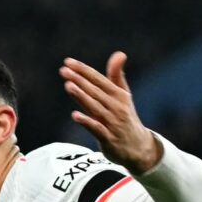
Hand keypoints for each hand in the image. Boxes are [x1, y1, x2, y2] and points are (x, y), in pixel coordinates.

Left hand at [59, 52, 161, 174]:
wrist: (138, 147)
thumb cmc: (126, 118)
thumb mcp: (123, 96)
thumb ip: (116, 76)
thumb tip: (119, 53)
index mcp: (119, 95)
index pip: (98, 79)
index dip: (83, 70)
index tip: (68, 62)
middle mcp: (116, 107)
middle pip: (95, 91)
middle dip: (79, 80)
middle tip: (63, 70)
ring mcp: (112, 123)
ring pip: (95, 107)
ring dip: (81, 96)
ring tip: (68, 85)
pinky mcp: (108, 138)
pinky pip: (97, 128)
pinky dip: (87, 121)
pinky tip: (75, 115)